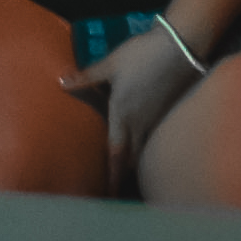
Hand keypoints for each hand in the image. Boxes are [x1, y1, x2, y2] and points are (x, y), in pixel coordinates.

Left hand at [59, 22, 200, 185]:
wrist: (179, 47)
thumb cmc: (141, 54)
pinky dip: (143, 147)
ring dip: (132, 161)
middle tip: (112, 188)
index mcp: (123, 114)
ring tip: (122, 171)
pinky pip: (151, 137)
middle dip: (121, 174)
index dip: (112, 175)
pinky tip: (138, 144)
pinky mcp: (166, 112)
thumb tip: (60, 82)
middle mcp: (140, 123)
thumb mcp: (111, 64)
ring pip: (142, 149)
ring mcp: (155, 119)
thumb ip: (87, 77)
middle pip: (130, 157)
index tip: (108, 193)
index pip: (116, 153)